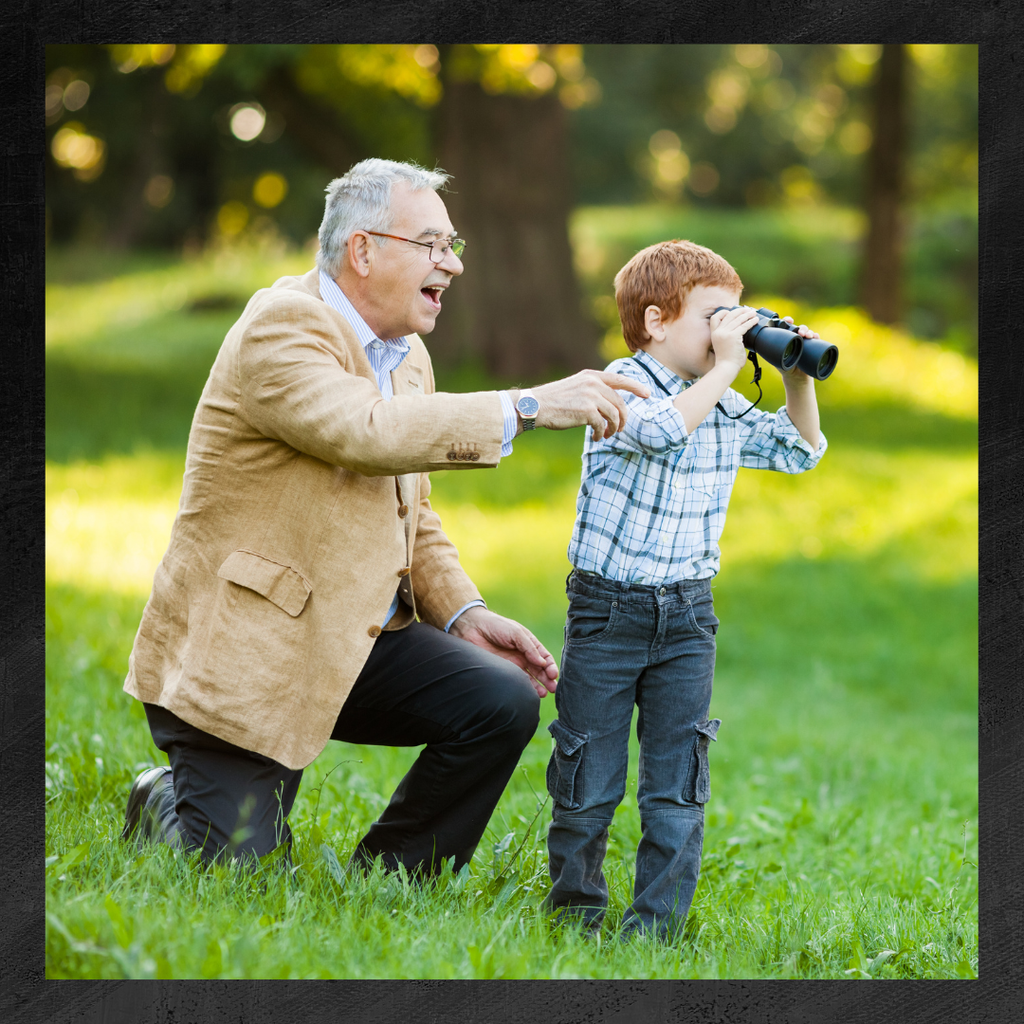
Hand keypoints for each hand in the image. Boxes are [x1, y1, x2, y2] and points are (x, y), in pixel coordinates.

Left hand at [448, 606, 558, 696]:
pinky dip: (524, 688)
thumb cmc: (496, 626)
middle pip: (539, 670)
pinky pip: (516, 682)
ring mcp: (513, 665)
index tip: (553, 674)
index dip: (550, 666)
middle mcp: (523, 656)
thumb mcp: (516, 633)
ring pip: (529, 678)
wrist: (473, 629)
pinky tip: (529, 693)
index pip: (544, 657)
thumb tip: (542, 662)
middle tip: (553, 688)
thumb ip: (529, 647)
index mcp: (529, 644)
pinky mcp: (502, 672)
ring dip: (538, 686)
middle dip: (547, 679)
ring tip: (543, 694)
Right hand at [529, 370, 650, 438]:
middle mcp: (593, 384)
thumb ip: (592, 390)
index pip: (620, 379)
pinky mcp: (587, 411)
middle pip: (620, 403)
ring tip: (608, 435)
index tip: (648, 394)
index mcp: (591, 376)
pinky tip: (597, 437)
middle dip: (623, 418)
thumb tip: (610, 404)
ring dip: (614, 428)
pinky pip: (602, 425)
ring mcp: (591, 397)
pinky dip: (601, 434)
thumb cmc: (554, 400)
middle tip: (620, 429)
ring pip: (614, 415)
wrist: (536, 406)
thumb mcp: (575, 386)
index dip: (636, 387)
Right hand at [709, 305, 758, 375]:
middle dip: (740, 311)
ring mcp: (725, 334)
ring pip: (738, 319)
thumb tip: (739, 329)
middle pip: (729, 315)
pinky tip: (755, 320)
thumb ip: (727, 336)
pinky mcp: (733, 336)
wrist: (726, 368)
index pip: (715, 317)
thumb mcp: (722, 345)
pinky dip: (751, 322)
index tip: (732, 311)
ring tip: (753, 313)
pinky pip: (744, 326)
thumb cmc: (726, 360)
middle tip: (747, 310)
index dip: (724, 312)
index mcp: (714, 334)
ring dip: (747, 314)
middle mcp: (719, 332)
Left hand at [779, 317, 819, 385]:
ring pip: (808, 332)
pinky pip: (816, 339)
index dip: (788, 321)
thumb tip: (766, 347)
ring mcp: (805, 342)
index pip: (787, 326)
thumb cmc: (785, 366)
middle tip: (800, 332)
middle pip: (799, 328)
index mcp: (786, 338)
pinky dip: (816, 336)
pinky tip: (815, 337)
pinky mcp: (813, 346)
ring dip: (808, 331)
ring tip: (808, 335)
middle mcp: (796, 338)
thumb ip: (773, 353)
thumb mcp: (777, 359)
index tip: (789, 320)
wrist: (796, 376)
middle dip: (801, 328)